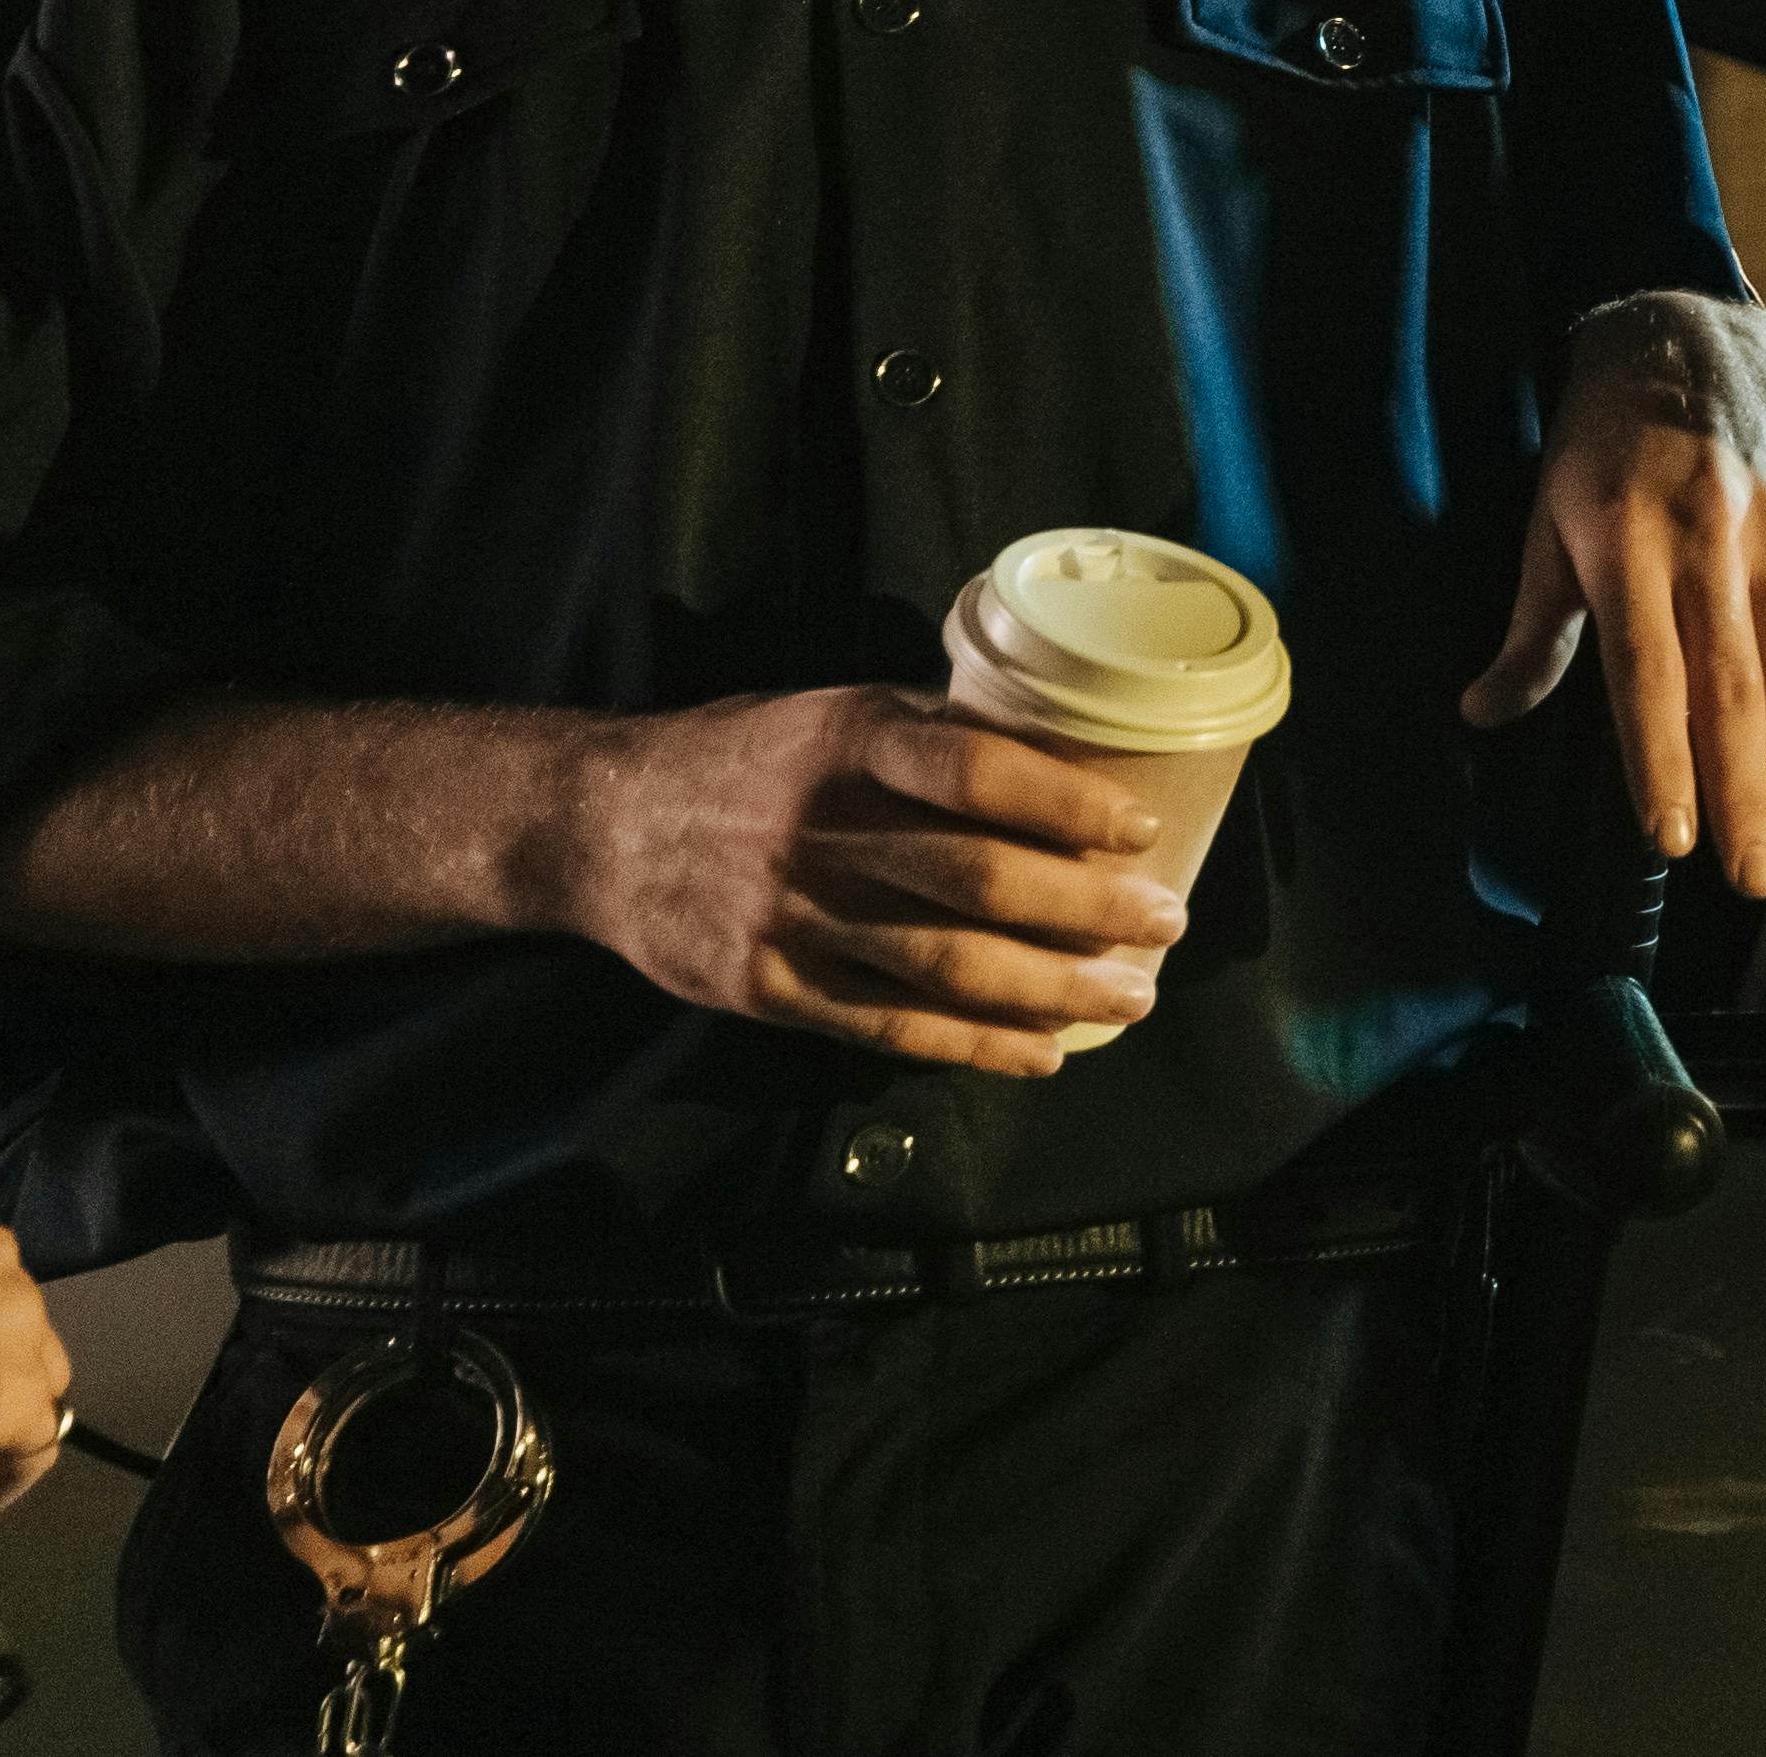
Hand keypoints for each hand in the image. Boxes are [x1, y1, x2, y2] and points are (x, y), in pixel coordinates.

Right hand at [537, 688, 1184, 1078]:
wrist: (601, 826)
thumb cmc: (748, 759)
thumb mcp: (834, 713)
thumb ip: (933, 736)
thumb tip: (1066, 756)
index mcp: (848, 742)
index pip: (975, 771)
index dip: (1067, 804)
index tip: (1140, 830)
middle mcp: (821, 830)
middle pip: (975, 879)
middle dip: (1086, 911)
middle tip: (1164, 925)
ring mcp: (791, 918)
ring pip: (944, 964)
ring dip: (1052, 989)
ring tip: (1131, 997)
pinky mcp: (768, 988)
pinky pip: (889, 1025)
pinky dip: (974, 1044)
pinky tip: (1041, 1051)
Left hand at [1463, 290, 1765, 897]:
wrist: (1687, 328)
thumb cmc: (1603, 439)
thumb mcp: (1549, 517)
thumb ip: (1534, 626)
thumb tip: (1484, 713)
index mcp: (1626, 540)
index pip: (1647, 672)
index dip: (1663, 759)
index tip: (1674, 840)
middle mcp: (1708, 536)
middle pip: (1732, 686)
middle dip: (1747, 792)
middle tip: (1754, 880)